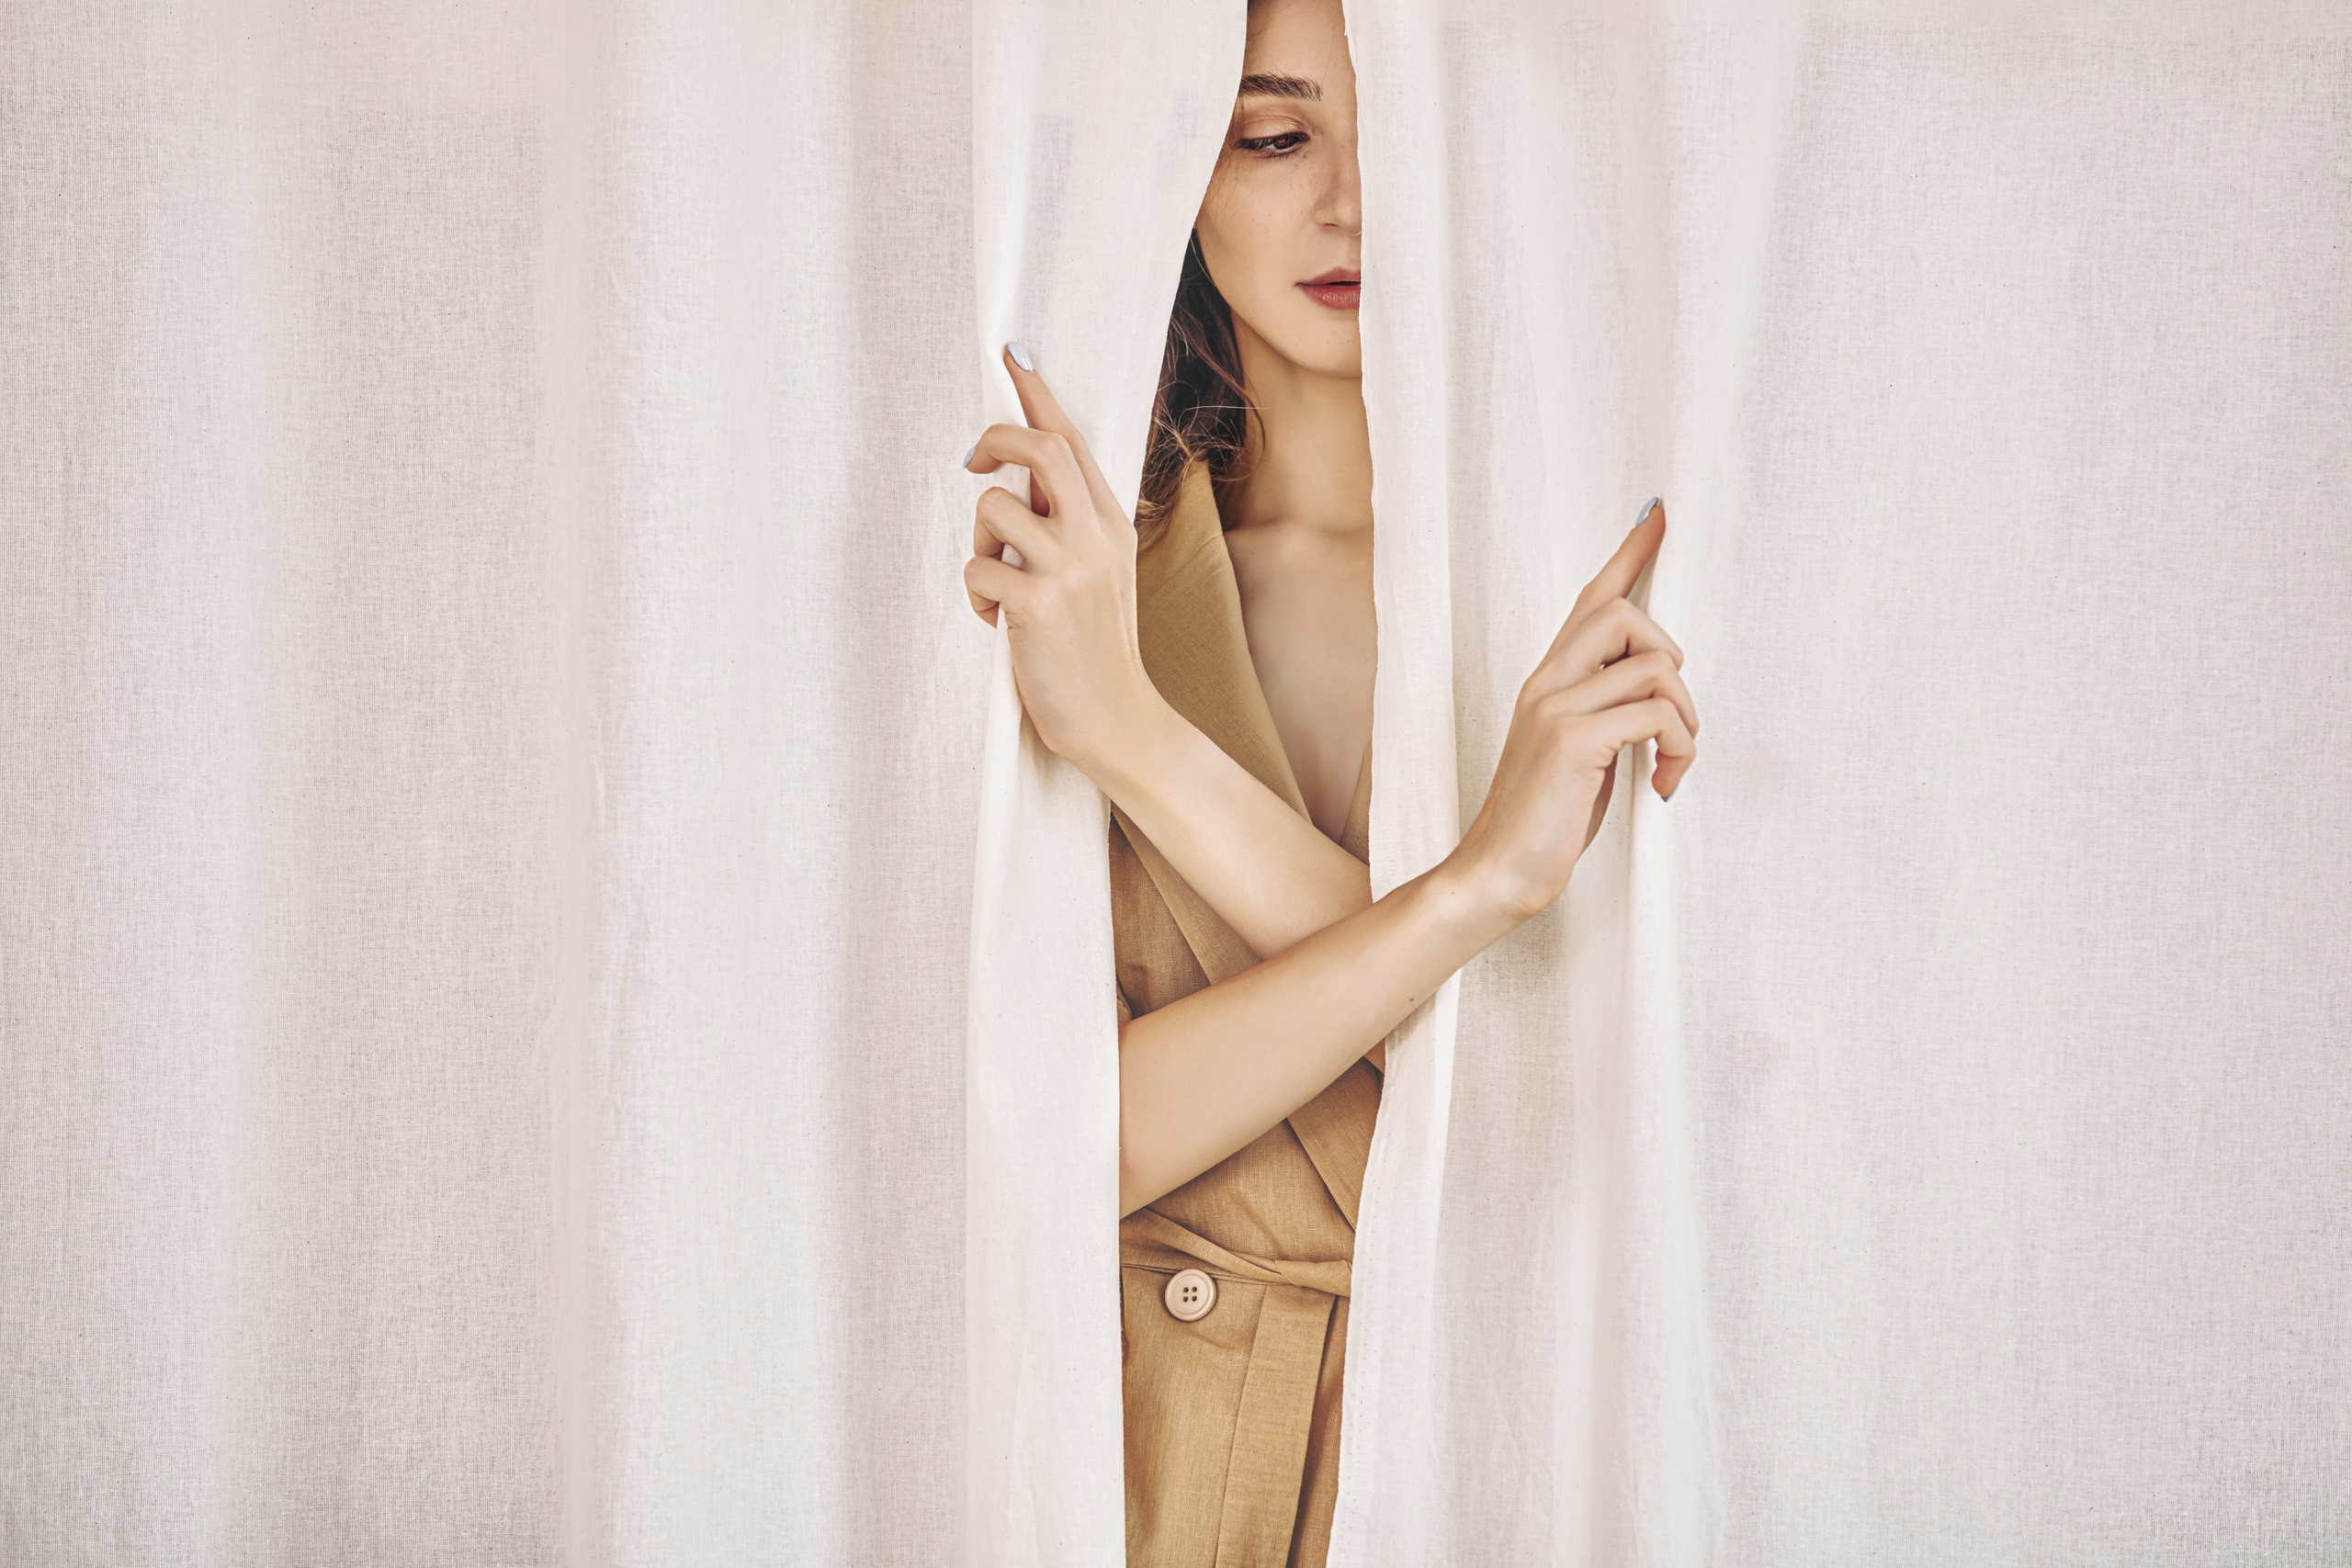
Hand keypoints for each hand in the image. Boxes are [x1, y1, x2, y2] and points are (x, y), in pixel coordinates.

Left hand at [960, 343, 1159, 769]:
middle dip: (993, 442)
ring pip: (992, 508)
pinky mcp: (1037, 604)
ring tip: (999, 585)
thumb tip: (1015, 478)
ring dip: (980, 544)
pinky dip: (976, 595)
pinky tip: (999, 623)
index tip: (1012, 352)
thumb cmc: (1095, 645)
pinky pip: (977, 569)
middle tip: (971, 460)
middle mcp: (1095, 535)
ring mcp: (1069, 568)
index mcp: (1111, 521)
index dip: (1037, 394)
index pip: (1073, 440)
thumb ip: (1069, 522)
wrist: (1116, 718)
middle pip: (1038, 450)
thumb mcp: (1100, 571)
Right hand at [1447, 498, 1698, 924]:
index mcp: (1547, 681)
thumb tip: (1658, 695)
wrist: (1496, 872)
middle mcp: (1547, 682)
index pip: (1591, 599)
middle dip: (1669, 653)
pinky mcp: (1573, 741)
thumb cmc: (1542, 821)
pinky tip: (1665, 785)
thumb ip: (1604, 711)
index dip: (1629, 553)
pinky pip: (1656, 714)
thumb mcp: (1578, 754)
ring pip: (1654, 665)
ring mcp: (1556, 708)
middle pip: (1624, 612)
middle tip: (1671, 718)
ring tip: (1673, 762)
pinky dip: (1680, 749)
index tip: (1658, 514)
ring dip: (1686, 716)